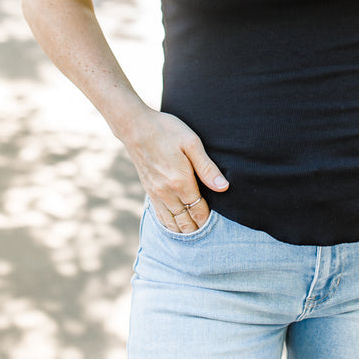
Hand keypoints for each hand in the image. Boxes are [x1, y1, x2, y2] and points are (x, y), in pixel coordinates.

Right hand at [122, 108, 228, 232]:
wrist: (136, 127)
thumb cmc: (166, 131)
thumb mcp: (192, 143)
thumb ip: (207, 168)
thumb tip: (223, 187)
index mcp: (180, 182)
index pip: (198, 210)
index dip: (207, 219)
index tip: (217, 223)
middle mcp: (166, 192)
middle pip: (184, 221)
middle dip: (196, 228)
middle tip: (208, 232)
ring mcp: (155, 193)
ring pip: (171, 222)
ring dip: (183, 229)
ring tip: (194, 232)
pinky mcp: (148, 189)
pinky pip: (159, 215)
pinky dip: (168, 224)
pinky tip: (174, 225)